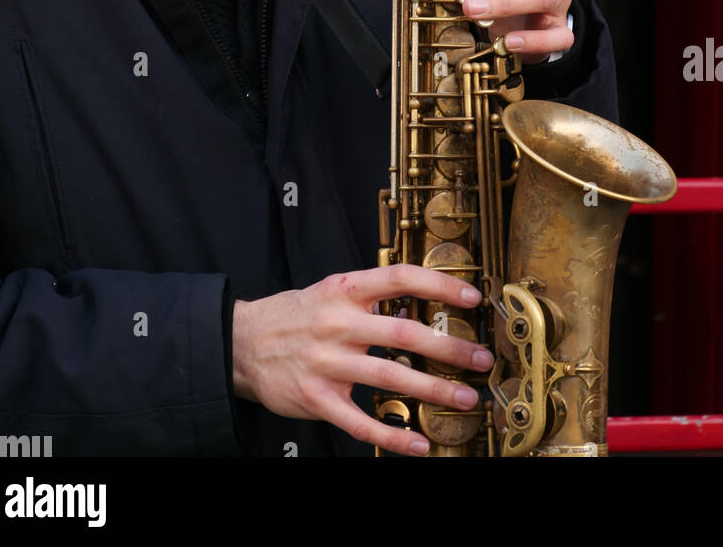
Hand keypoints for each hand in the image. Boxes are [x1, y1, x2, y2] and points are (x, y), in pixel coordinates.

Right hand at [232, 264, 493, 455]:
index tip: (471, 298)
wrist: (242, 342)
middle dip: (448, 348)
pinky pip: (360, 421)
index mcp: (345, 290)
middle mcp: (338, 323)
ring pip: (388, 376)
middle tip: (480, 359)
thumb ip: (371, 297)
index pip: (399, 279)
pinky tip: (417, 444)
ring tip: (463, 399)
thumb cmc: (295, 315)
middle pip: (402, 332)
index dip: (438, 286)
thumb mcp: (331, 291)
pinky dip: (392, 435)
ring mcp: (327, 362)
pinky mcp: (317, 398)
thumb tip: (419, 304)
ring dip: (432, 390)